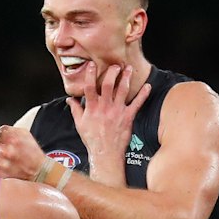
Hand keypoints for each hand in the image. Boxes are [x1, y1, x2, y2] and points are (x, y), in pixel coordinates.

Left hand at [0, 126, 45, 179]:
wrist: (40, 170)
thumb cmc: (33, 152)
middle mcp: (7, 151)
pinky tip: (2, 166)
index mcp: (13, 140)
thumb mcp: (25, 134)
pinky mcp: (2, 174)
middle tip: (0, 149)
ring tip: (1, 158)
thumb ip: (9, 130)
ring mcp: (4, 164)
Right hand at [67, 63, 150, 181]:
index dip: (90, 75)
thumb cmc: (92, 140)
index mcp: (92, 108)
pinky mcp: (128, 117)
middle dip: (112, 72)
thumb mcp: (80, 125)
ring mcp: (117, 112)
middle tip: (116, 65)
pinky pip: (137, 104)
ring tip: (129, 69)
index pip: (89, 87)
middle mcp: (105, 108)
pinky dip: (143, 95)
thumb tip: (70, 100)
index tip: (91, 64)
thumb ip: (75, 110)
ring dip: (126, 78)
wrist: (105, 154)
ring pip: (122, 90)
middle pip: (108, 85)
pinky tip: (148, 86)